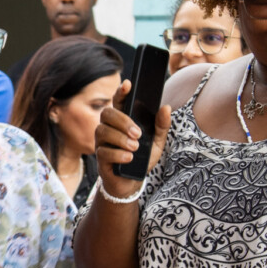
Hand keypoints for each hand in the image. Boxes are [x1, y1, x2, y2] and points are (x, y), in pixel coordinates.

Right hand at [93, 79, 171, 199]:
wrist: (133, 182)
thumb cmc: (142, 159)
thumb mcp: (156, 142)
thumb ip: (161, 126)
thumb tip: (166, 108)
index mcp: (121, 121)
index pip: (118, 101)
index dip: (120, 92)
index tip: (127, 84)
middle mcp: (108, 128)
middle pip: (106, 113)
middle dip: (122, 121)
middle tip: (138, 133)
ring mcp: (102, 143)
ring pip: (102, 131)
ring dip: (120, 138)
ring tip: (135, 147)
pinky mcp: (100, 159)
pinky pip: (103, 152)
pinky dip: (118, 154)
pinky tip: (129, 158)